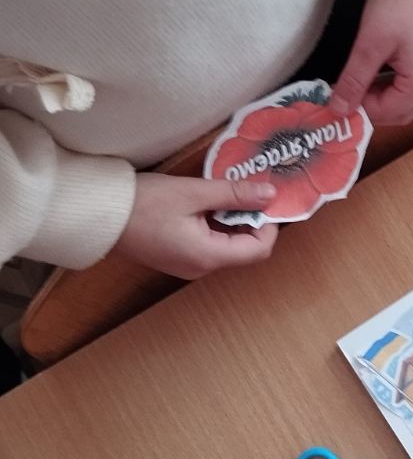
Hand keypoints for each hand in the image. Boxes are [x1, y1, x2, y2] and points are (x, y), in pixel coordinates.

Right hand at [113, 173, 279, 279]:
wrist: (97, 215)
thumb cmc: (144, 203)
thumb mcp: (194, 192)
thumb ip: (234, 194)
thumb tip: (270, 194)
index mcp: (208, 257)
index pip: (259, 250)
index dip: (268, 224)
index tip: (264, 198)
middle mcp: (200, 268)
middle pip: (244, 250)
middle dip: (250, 220)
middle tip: (246, 190)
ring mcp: (187, 265)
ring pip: (226, 246)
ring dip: (232, 221)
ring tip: (224, 193)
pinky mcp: (176, 257)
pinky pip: (207, 244)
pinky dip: (214, 225)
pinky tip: (205, 203)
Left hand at [330, 0, 412, 125]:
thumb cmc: (397, 3)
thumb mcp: (369, 45)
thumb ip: (354, 81)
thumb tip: (339, 109)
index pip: (388, 113)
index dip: (361, 108)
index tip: (340, 94)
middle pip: (405, 115)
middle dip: (377, 108)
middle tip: (352, 90)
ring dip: (390, 101)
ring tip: (366, 81)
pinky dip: (402, 90)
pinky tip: (385, 72)